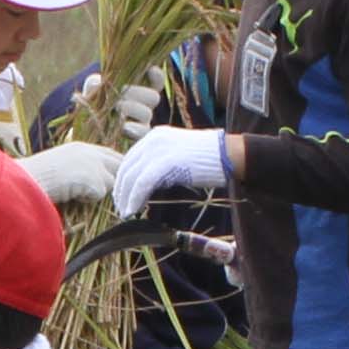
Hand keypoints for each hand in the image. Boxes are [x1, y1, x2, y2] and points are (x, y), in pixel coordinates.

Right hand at [21, 139, 120, 214]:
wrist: (31, 179)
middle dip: (119, 177)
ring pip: (111, 182)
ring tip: (80, 193)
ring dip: (100, 191)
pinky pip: (101, 195)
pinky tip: (74, 197)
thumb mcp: (58, 165)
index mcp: (80, 148)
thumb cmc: (36, 176)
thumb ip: (75, 167)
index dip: (115, 163)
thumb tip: (85, 181)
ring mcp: (95, 166)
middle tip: (117, 190)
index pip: (108, 152)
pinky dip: (89, 199)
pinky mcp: (96, 181)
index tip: (118, 173)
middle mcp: (91, 153)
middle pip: (119, 164)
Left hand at [109, 126, 233, 213]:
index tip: (122, 196)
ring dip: (125, 197)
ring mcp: (159, 149)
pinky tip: (132, 210)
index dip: (123, 179)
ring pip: (132, 176)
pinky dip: (134, 198)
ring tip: (125, 212)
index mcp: (156, 136)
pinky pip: (142, 183)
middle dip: (120, 190)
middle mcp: (153, 139)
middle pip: (127, 167)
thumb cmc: (208, 159)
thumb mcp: (178, 156)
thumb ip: (161, 164)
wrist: (228, 154)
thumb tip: (148, 183)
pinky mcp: (165, 162)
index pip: (130, 158)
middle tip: (120, 207)